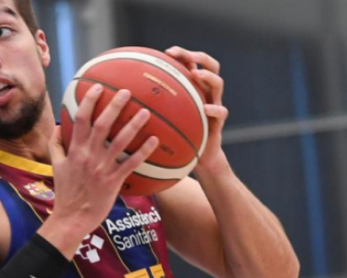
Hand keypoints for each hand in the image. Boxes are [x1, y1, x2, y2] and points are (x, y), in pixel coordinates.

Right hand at [41, 84, 158, 255]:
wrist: (71, 218)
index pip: (81, 120)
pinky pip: (131, 164)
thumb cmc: (65, 193)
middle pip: (102, 125)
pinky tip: (154, 140)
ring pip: (120, 142)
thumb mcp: (56, 166)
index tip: (98, 87)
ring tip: (146, 111)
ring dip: (133, 125)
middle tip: (126, 91)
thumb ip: (56, 144)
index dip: (89, 101)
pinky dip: (143, 151)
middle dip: (114, 106)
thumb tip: (58, 126)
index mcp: (74, 150)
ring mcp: (102, 169)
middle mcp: (89, 156)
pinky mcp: (113, 182)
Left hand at [165, 46, 227, 175]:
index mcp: (194, 87)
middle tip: (187, 56)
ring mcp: (214, 104)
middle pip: (211, 66)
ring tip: (196, 75)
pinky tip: (205, 108)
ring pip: (218, 84)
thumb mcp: (164, 116)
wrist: (197, 156)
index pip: (192, 63)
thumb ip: (153, 104)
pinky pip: (221, 112)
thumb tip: (124, 95)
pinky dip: (214, 109)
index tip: (168, 52)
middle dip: (200, 57)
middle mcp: (206, 92)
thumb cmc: (177, 135)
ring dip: (208, 77)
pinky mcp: (218, 122)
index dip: (183, 54)